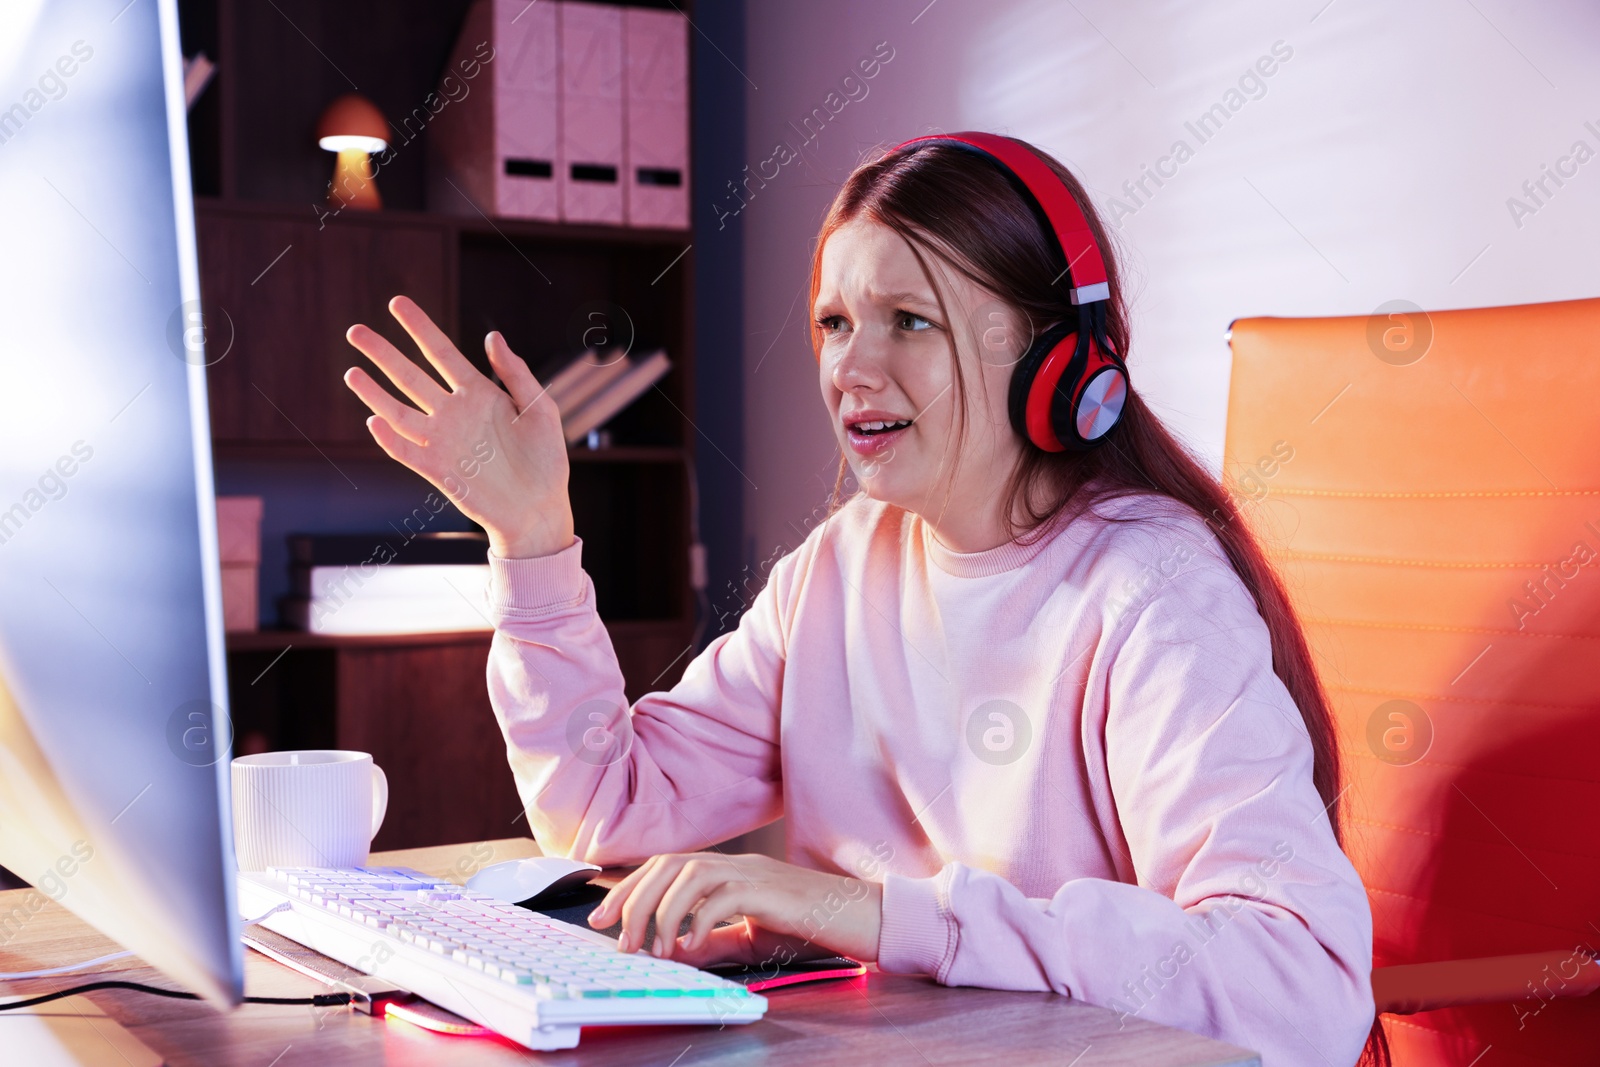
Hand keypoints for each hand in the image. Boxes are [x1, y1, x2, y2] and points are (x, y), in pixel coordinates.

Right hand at [343, 296, 574, 558]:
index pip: (441, 353)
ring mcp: (443, 441)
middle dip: (383, 353)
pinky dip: (390, 439)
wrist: (540, 508)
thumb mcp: (541, 409)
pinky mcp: (438, 471)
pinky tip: (375, 420)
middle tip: (355, 331)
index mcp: (479, 394)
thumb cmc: (545, 459)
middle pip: (411, 376)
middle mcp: (454, 413)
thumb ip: (516, 374)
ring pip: (400, 412)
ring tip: (352, 372)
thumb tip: (493, 335)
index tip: (397, 303)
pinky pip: (408, 452)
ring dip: (375, 393)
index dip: (419, 328)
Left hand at [588, 852, 881, 966]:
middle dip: (634, 897)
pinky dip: (699, 919)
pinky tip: (692, 945)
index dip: (629, 888)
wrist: (866, 918)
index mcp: (730, 871)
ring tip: (652, 947)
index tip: (601, 916)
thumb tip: (671, 951)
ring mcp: (754, 872)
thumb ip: (713, 940)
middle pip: (669, 863)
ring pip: (690, 872)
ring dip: (661, 910)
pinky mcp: (771, 889)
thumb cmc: (814, 926)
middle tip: (615, 936)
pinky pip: (724, 895)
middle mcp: (737, 864)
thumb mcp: (752, 937)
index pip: (666, 866)